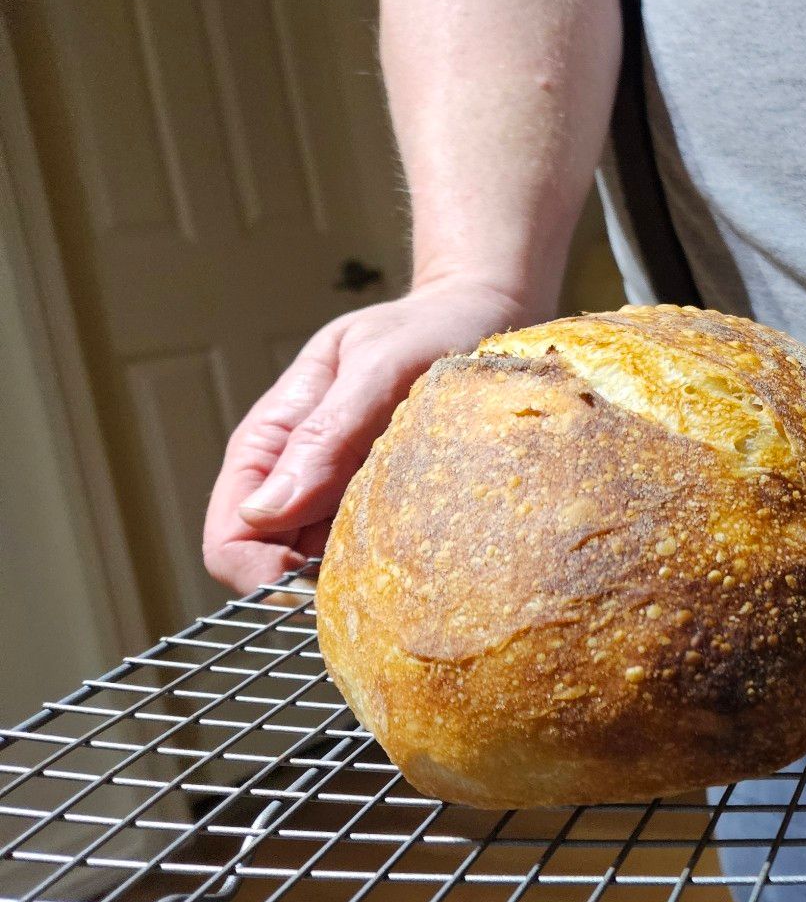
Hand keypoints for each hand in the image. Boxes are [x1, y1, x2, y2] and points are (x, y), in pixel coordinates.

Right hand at [202, 280, 535, 594]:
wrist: (479, 316)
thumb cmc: (427, 329)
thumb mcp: (376, 367)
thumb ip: (325, 434)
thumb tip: (264, 512)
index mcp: (272, 442)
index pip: (231, 540)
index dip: (260, 578)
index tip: (316, 584)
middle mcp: (297, 476)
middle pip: (273, 567)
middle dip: (315, 586)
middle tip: (384, 570)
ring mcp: (339, 495)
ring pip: (322, 569)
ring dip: (356, 577)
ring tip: (416, 553)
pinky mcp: (383, 505)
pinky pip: (370, 554)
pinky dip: (391, 563)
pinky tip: (433, 546)